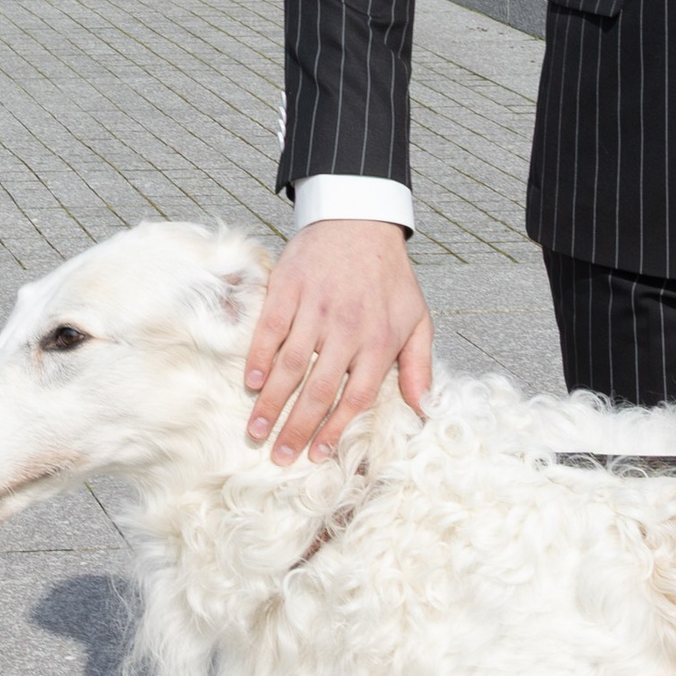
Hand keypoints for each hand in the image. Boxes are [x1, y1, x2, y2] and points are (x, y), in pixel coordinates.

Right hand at [242, 222, 431, 462]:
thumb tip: (424, 411)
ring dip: (272, 402)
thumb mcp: (418, 319)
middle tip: (279, 456)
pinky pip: (270, 329)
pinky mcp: (289, 288)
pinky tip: (251, 383)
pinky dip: (259, 358)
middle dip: (297, 428)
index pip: (354, 397)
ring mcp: (316, 308)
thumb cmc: (389, 276)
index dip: (334, 430)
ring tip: (256, 430)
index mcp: (378, 341)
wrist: (360, 218)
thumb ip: (419, 367)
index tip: (316, 455)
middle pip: (319, 389)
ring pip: (290, 365)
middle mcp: (347, 329)